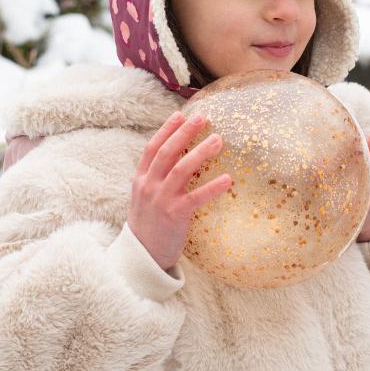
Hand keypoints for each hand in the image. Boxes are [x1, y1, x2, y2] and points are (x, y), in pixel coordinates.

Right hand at [128, 111, 231, 270]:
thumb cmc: (149, 226)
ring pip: (180, 169)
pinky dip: (212, 187)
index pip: (152, 148)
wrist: (142, 256)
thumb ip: (154, 179)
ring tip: (218, 139)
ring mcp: (161, 200)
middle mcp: (149, 186)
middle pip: (167, 153)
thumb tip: (171, 160)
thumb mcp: (144, 198)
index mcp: (141, 180)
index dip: (166, 130)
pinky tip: (228, 179)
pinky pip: (196, 197)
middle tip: (203, 118)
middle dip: (184, 133)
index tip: (181, 114)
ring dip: (200, 152)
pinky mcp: (175, 215)